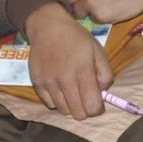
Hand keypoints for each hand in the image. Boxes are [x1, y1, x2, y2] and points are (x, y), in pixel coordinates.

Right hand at [25, 3, 110, 119]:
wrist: (48, 27)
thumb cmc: (76, 39)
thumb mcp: (98, 50)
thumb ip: (105, 74)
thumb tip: (102, 94)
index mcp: (83, 70)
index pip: (92, 107)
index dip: (97, 108)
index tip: (97, 101)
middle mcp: (65, 79)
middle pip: (78, 114)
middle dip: (85, 109)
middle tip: (85, 96)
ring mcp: (49, 82)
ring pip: (64, 111)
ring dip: (70, 105)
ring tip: (72, 90)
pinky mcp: (37, 83)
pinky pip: (49, 104)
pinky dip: (57, 100)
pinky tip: (60, 87)